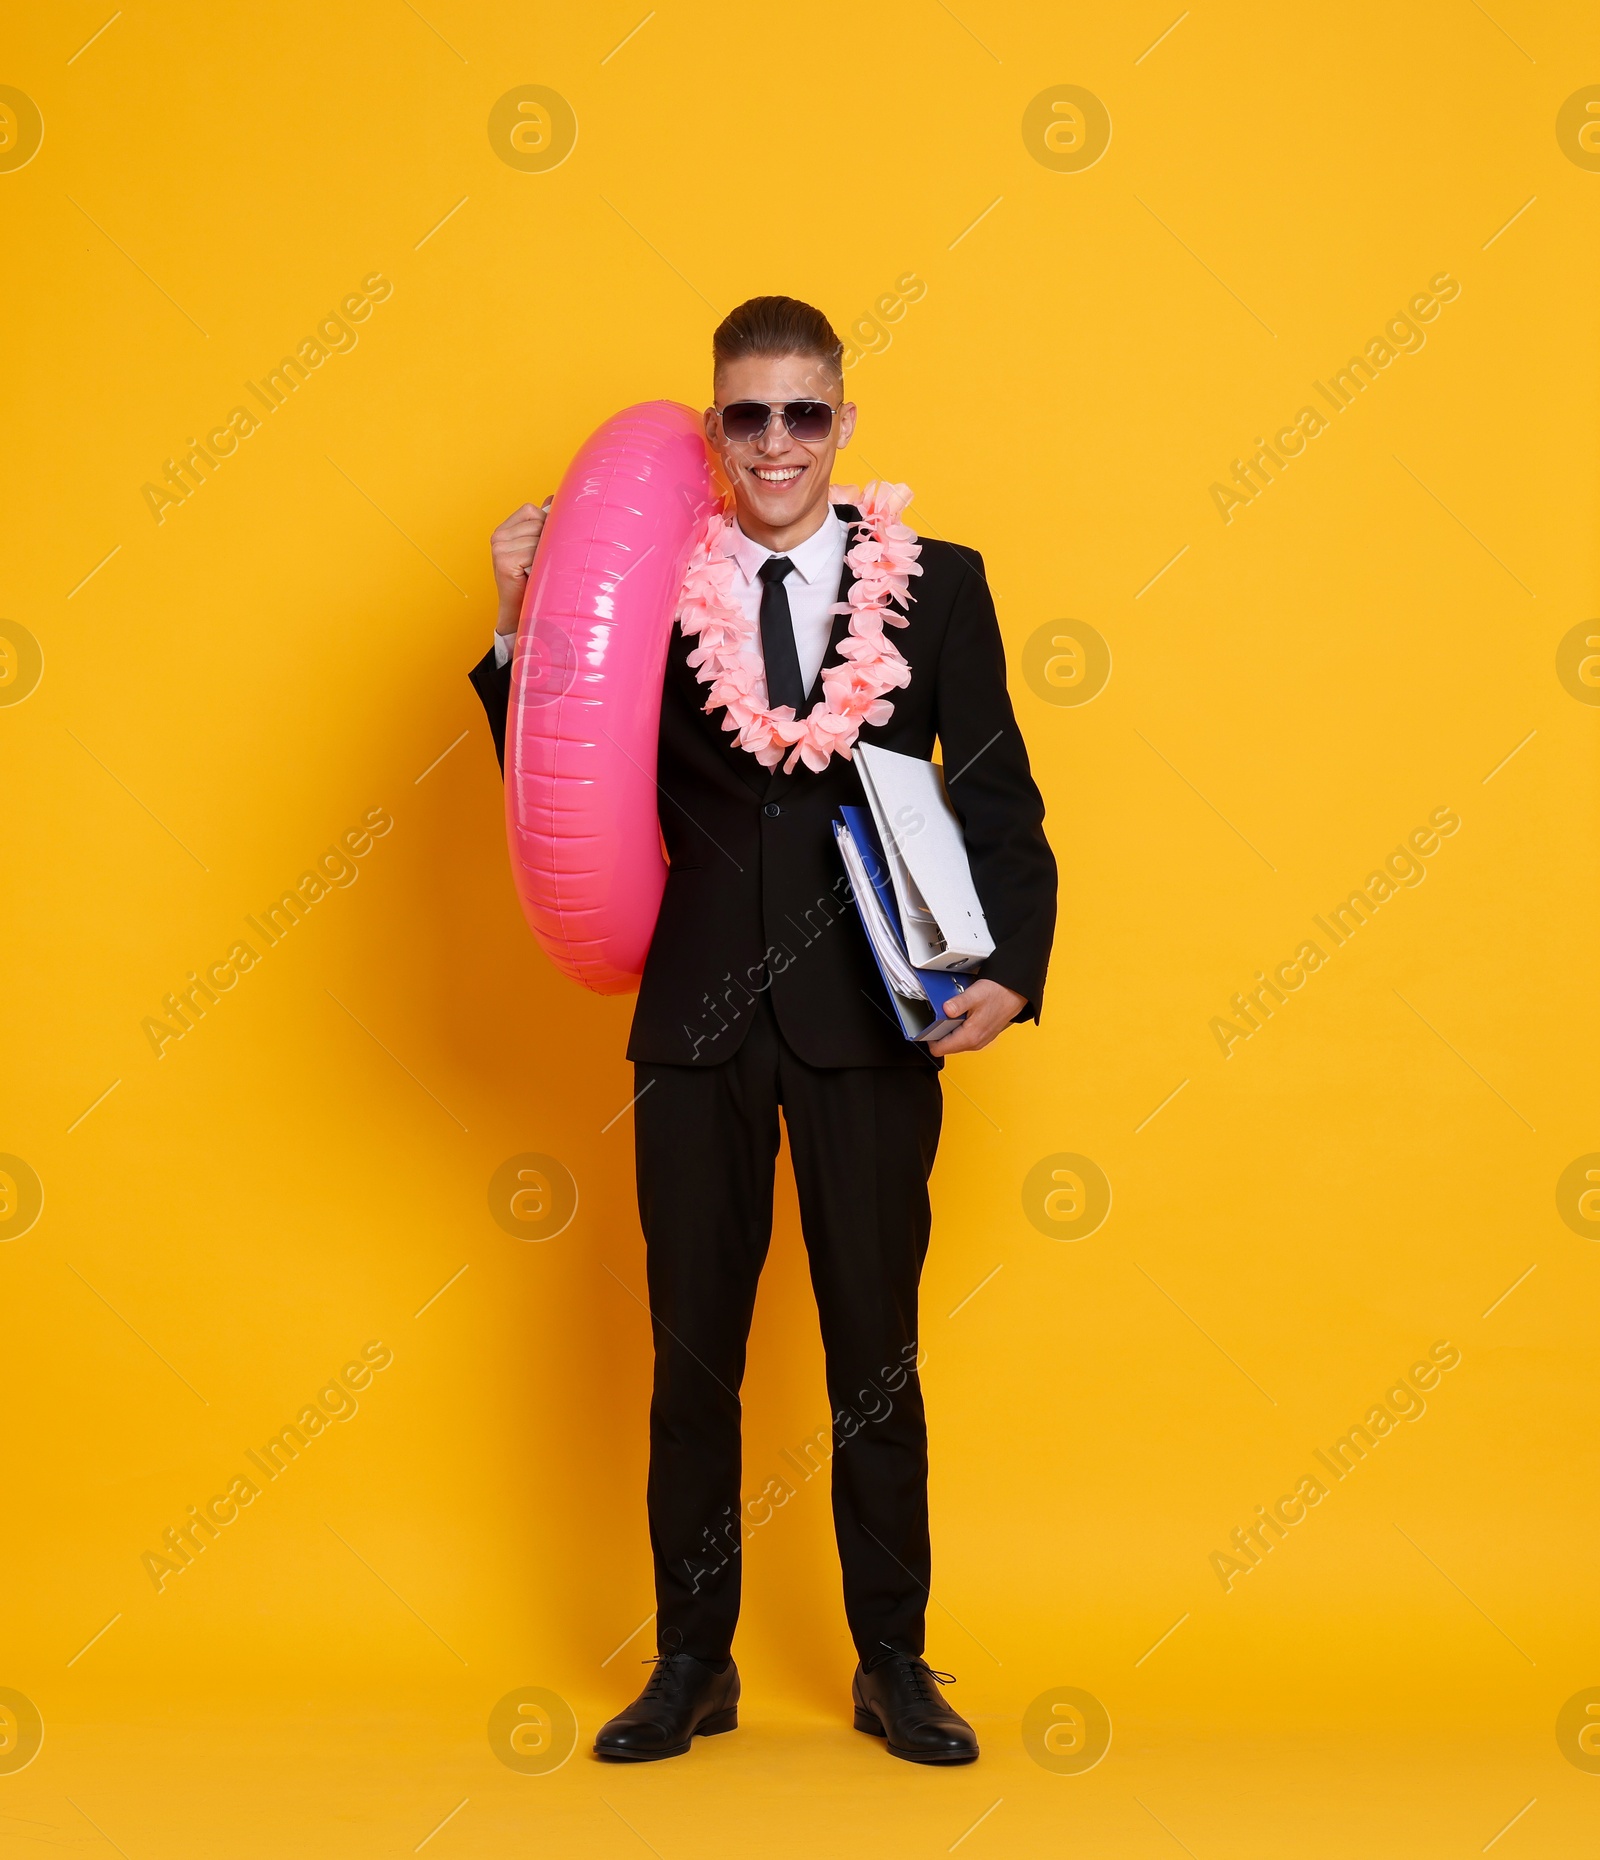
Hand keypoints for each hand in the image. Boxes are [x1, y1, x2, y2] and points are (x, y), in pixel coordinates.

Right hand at [491, 498, 551, 636]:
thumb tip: (553, 498)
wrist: (520, 613)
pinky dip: (540, 564)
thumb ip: (542, 524)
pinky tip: (533, 575)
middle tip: (544, 563)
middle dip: (549, 541)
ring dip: (546, 555)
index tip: (547, 546)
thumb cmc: (532, 581)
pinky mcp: (503, 561)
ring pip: (539, 537)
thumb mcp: (538, 549)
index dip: (546, 526)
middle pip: (538, 523)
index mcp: (505, 529)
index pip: (532, 511)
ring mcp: (498, 547)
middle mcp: (498, 536)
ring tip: (539, 570)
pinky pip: (534, 552)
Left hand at [926, 979, 1027, 1056]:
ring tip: (952, 1013)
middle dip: (939, 1032)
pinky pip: (963, 1037)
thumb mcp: (975, 995)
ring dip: (949, 1030)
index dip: (929, 1037)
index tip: (927, 1025)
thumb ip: (958, 1004)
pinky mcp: (981, 1036)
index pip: (938, 1049)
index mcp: (970, 1037)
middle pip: (945, 1047)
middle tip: (939, 1015)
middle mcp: (974, 1043)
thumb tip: (945, 1010)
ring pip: (954, 1042)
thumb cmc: (998, 994)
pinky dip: (958, 1028)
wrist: (1015, 993)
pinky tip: (962, 1015)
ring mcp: (978, 1041)